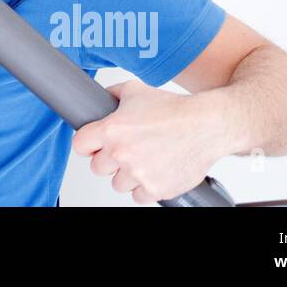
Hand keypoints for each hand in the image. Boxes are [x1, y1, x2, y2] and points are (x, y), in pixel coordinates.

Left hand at [71, 78, 228, 204]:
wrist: (206, 126)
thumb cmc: (175, 110)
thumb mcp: (136, 90)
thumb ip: (113, 94)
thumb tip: (100, 97)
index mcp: (112, 130)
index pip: (79, 145)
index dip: (87, 144)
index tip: (93, 144)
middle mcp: (122, 154)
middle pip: (97, 167)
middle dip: (108, 159)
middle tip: (124, 150)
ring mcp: (138, 174)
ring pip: (117, 184)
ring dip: (126, 175)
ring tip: (143, 159)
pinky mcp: (156, 189)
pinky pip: (137, 196)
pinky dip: (144, 187)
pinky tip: (153, 171)